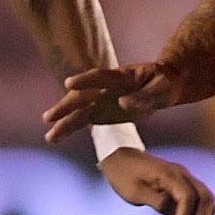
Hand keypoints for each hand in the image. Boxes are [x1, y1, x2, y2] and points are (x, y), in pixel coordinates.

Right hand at [42, 62, 183, 143]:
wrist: (163, 85)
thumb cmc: (165, 83)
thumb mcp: (163, 88)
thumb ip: (145, 96)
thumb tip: (123, 103)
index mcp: (122, 76)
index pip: (101, 76)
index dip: (85, 80)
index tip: (69, 83)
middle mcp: (106, 87)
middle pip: (83, 95)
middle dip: (66, 106)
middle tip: (49, 117)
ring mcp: (101, 99)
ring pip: (79, 111)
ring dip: (63, 122)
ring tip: (50, 137)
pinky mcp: (100, 112)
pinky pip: (82, 120)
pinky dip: (69, 128)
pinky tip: (55, 138)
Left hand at [100, 148, 214, 214]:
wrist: (120, 158)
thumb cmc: (123, 174)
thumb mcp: (134, 192)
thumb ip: (158, 202)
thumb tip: (175, 213)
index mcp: (169, 174)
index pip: (189, 198)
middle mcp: (182, 174)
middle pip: (205, 199)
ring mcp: (185, 177)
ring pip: (207, 199)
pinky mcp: (183, 182)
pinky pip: (200, 199)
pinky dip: (196, 213)